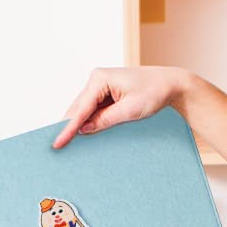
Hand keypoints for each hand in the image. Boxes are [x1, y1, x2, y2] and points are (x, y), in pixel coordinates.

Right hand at [54, 66, 192, 148]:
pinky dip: (88, 122)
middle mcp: (97, 79)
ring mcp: (100, 85)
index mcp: (100, 79)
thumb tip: (84, 130)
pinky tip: (83, 134)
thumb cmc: (154, 92)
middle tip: (57, 147)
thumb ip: (105, 120)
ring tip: (65, 142)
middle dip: (68, 127)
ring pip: (84, 110)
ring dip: (77, 125)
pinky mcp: (106, 93)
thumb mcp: (130, 110)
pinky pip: (93, 110)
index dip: (68, 128)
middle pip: (77, 108)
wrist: (169, 84)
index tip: (58, 143)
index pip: (80, 109)